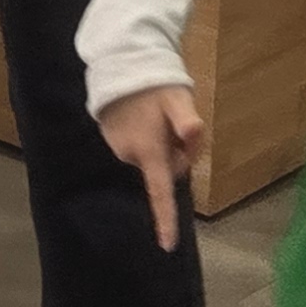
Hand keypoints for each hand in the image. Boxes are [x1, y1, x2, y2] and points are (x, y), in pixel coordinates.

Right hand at [97, 85, 207, 253]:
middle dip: (175, 153)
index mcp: (149, 151)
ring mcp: (118, 147)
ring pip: (151, 157)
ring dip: (160, 142)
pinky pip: (137, 146)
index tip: (167, 245)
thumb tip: (194, 136)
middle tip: (177, 122)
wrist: (121, 61)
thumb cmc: (155, 83)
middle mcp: (130, 155)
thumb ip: (187, 121)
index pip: (159, 192)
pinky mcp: (110, 137)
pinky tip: (143, 112)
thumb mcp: (178, 99)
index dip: (165, 219)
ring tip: (157, 111)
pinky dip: (145, 135)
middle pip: (164, 169)